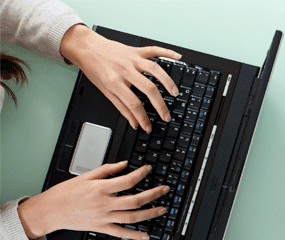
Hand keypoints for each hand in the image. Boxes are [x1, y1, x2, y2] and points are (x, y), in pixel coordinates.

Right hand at [17, 161, 167, 239]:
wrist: (50, 211)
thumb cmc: (65, 193)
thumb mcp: (84, 176)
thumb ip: (106, 170)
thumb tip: (124, 164)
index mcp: (100, 188)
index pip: (127, 181)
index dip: (141, 174)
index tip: (148, 169)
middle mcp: (104, 204)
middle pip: (135, 200)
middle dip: (153, 195)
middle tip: (165, 189)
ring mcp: (103, 217)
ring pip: (132, 217)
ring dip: (150, 213)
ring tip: (162, 209)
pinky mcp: (101, 228)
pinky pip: (121, 233)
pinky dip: (135, 235)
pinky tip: (147, 235)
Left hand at [60, 24, 180, 131]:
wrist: (85, 47)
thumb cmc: (93, 68)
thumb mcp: (104, 90)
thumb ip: (121, 107)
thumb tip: (134, 123)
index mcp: (114, 81)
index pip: (133, 104)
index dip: (142, 118)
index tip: (148, 126)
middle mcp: (125, 69)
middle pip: (148, 88)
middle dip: (160, 105)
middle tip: (166, 115)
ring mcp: (132, 59)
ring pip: (154, 69)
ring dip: (167, 81)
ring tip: (175, 93)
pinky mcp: (136, 50)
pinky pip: (154, 50)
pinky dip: (167, 53)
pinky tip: (178, 57)